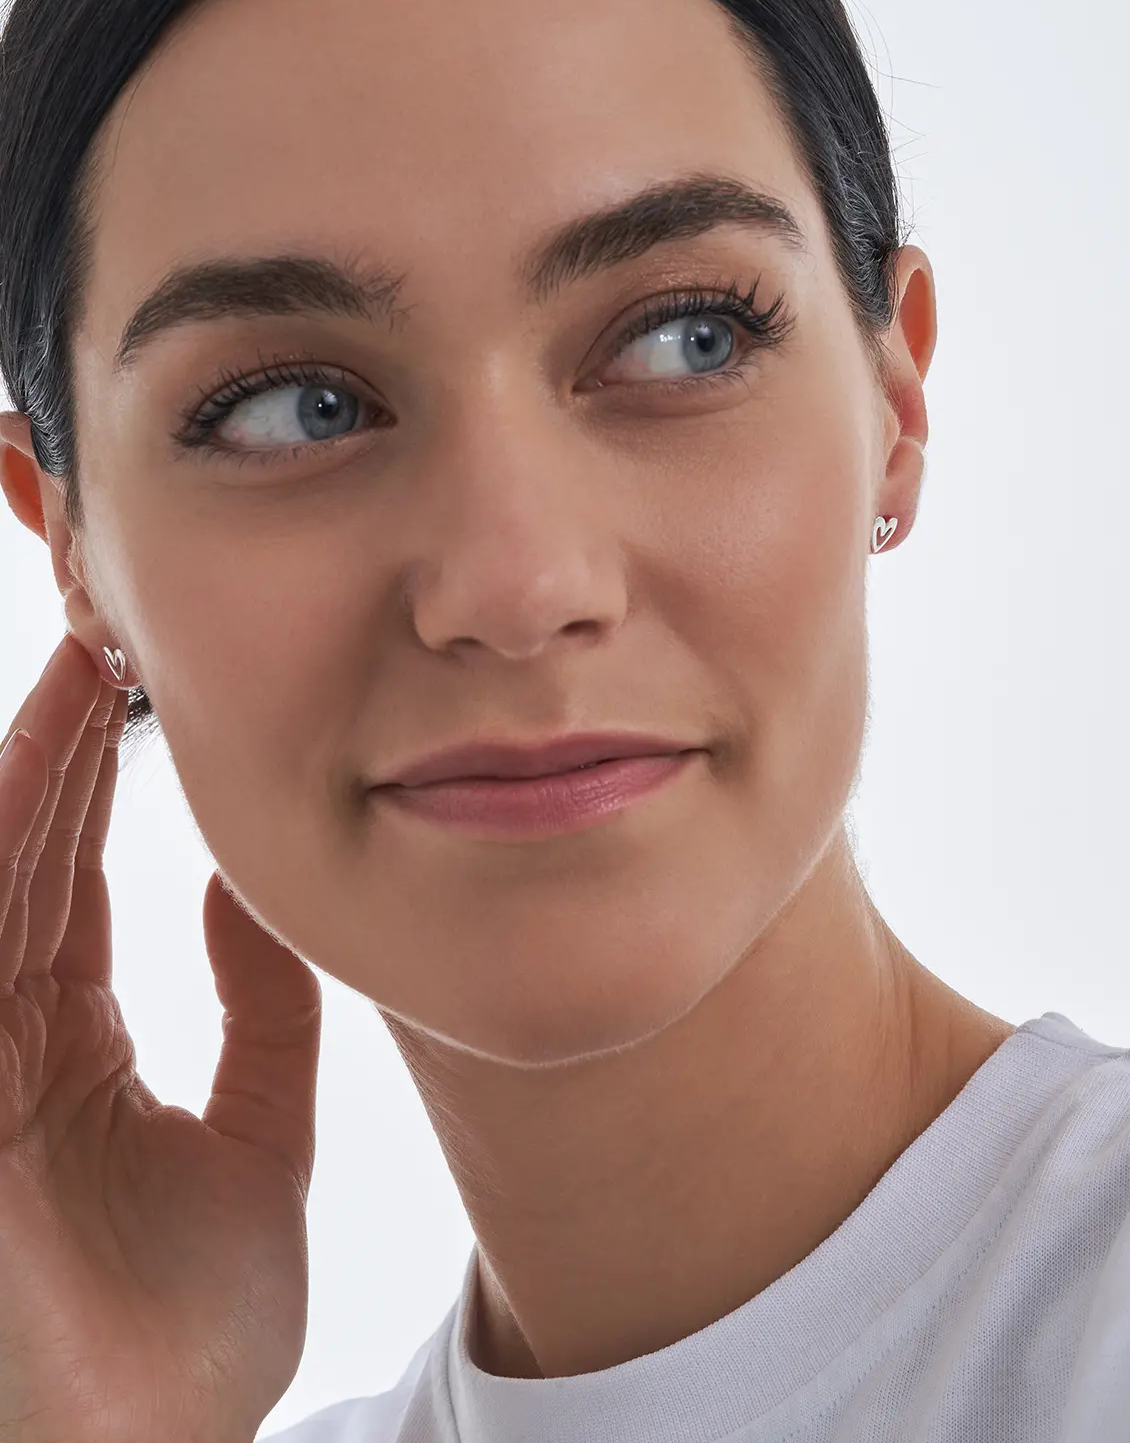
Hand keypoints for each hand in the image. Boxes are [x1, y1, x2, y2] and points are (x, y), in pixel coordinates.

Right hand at [0, 635, 321, 1442]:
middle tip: (110, 634)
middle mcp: (4, 1034)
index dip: (96, 776)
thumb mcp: (258, 1139)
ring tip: (84, 664)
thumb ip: (262, 1011)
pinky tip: (42, 758)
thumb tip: (263, 887)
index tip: (139, 684)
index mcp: (65, 1045)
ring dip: (32, 768)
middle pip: (25, 852)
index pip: (68, 873)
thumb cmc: (185, 1336)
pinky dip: (10, 838)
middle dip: (60, 742)